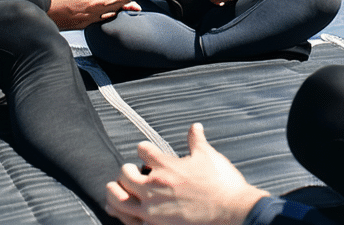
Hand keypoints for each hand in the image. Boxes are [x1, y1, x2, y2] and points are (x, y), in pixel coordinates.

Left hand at [105, 123, 266, 224]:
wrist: (231, 210)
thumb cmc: (221, 183)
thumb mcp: (208, 156)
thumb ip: (196, 140)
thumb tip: (195, 127)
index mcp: (167, 166)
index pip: (143, 151)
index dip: (143, 148)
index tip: (143, 149)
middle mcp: (155, 187)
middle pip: (126, 175)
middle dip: (125, 170)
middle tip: (127, 170)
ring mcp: (153, 209)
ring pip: (121, 200)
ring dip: (114, 193)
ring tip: (112, 189)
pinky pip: (130, 221)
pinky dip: (122, 215)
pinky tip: (120, 212)